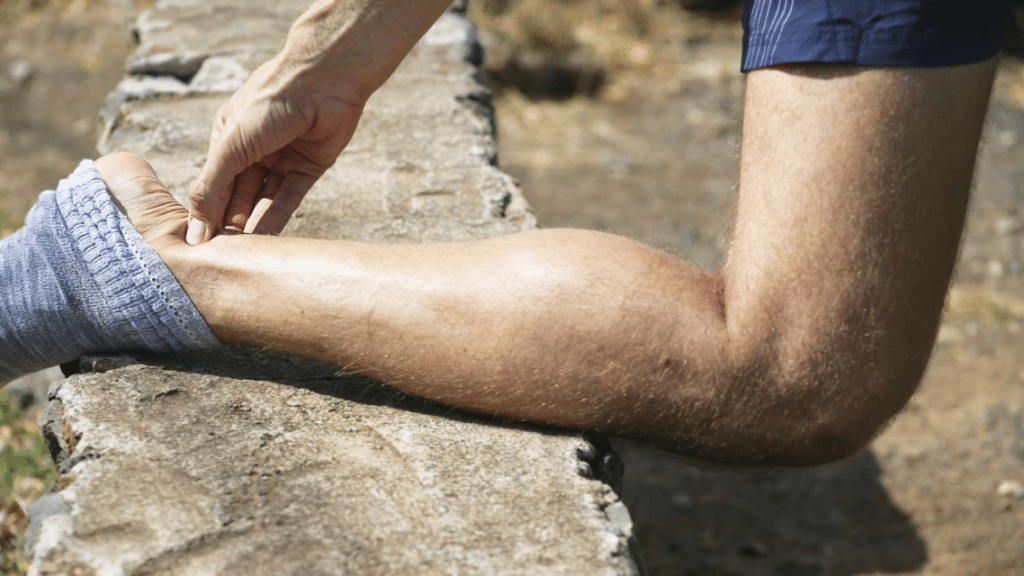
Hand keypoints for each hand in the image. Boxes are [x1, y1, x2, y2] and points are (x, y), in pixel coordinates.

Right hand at [186, 55, 364, 243]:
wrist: (323, 81)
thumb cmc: (268, 103)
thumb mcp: (230, 146)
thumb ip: (211, 188)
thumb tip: (194, 230)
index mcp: (227, 138)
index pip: (212, 183)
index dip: (205, 213)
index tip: (199, 246)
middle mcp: (252, 149)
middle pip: (236, 195)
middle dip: (228, 225)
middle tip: (220, 258)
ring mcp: (281, 158)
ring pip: (262, 201)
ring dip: (251, 227)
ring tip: (241, 256)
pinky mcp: (309, 166)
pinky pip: (290, 199)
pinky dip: (278, 219)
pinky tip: (267, 244)